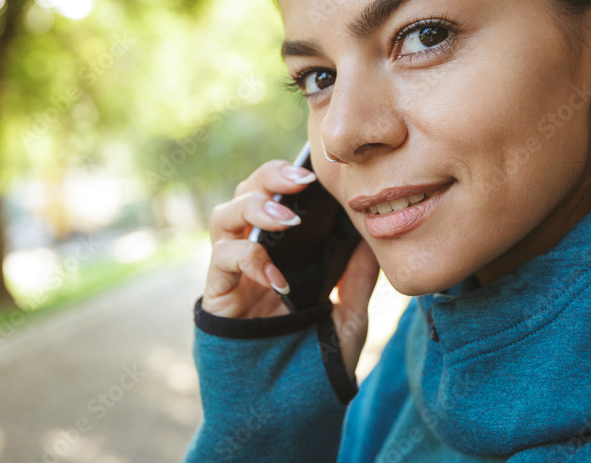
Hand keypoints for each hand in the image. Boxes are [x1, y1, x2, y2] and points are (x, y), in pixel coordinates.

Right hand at [201, 158, 381, 381]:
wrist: (284, 417)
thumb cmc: (314, 368)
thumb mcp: (347, 318)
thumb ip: (356, 278)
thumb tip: (373, 236)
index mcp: (282, 255)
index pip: (279, 199)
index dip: (292, 178)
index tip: (320, 172)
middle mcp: (253, 257)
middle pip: (245, 194)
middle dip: (269, 178)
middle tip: (302, 182)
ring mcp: (232, 275)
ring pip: (224, 216)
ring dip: (255, 207)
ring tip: (289, 219)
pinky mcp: (217, 296)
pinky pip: (221, 259)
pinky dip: (250, 258)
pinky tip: (278, 278)